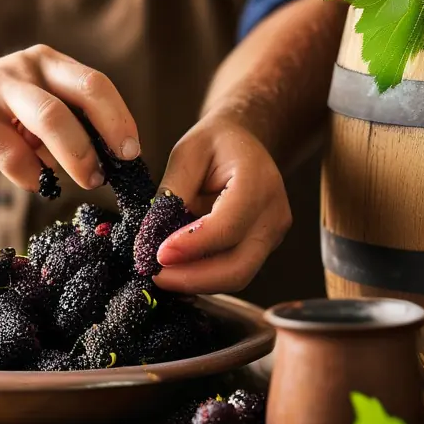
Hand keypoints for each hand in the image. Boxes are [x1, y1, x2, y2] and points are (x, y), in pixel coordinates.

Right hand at [0, 44, 139, 190]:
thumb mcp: (34, 100)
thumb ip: (68, 119)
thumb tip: (110, 158)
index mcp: (49, 63)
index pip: (96, 84)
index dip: (120, 119)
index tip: (131, 153)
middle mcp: (28, 68)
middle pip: (83, 93)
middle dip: (106, 136)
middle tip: (112, 171)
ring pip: (51, 118)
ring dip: (76, 156)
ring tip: (85, 180)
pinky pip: (12, 154)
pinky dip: (32, 175)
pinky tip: (36, 182)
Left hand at [153, 115, 291, 293]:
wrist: (244, 141)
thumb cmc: (215, 143)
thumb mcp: (186, 154)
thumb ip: (171, 192)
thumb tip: (150, 236)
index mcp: (258, 182)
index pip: (228, 226)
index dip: (192, 246)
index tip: (158, 254)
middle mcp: (273, 214)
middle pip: (238, 266)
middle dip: (193, 278)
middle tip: (155, 275)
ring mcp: (271, 234)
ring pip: (237, 276)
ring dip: (196, 282)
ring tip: (161, 274)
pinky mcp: (261, 247)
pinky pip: (234, 271)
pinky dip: (204, 277)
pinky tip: (177, 271)